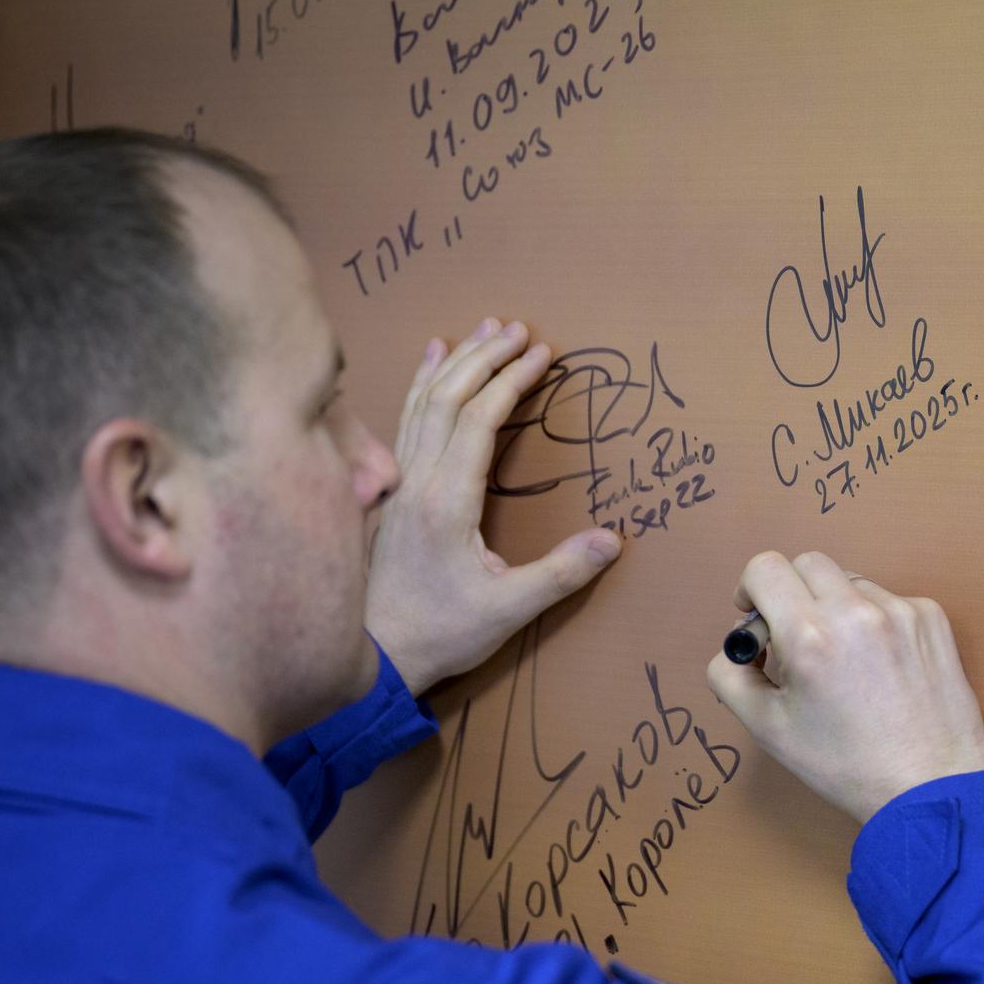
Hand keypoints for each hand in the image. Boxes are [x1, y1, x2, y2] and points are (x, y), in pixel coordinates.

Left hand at [366, 319, 620, 695]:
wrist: (371, 655)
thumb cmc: (440, 633)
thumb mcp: (508, 610)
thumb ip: (561, 573)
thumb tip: (612, 540)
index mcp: (447, 501)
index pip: (480, 421)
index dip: (512, 381)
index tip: (542, 353)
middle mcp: (417, 480)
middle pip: (448, 397)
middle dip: (486, 357)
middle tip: (519, 328)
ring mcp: (399, 483)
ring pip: (422, 403)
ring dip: (455, 362)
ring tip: (483, 329)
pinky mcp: (391, 492)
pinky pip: (404, 420)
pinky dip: (420, 383)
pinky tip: (430, 360)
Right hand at [706, 551, 983, 822]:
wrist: (929, 786)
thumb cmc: (846, 765)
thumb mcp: (768, 730)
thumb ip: (730, 676)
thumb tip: (738, 647)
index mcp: (809, 636)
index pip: (765, 568)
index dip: (750, 590)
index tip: (756, 617)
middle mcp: (856, 611)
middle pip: (806, 564)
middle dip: (791, 593)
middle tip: (794, 637)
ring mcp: (900, 610)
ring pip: (849, 581)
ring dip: (834, 607)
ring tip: (844, 659)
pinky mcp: (931, 617)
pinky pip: (887, 600)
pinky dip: (873, 622)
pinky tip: (880, 667)